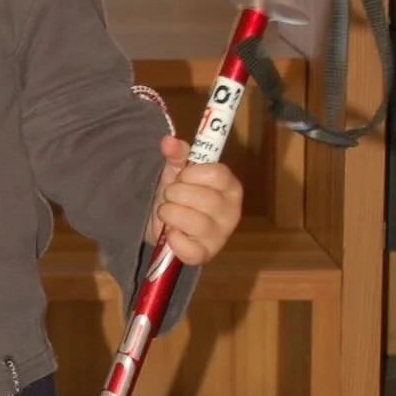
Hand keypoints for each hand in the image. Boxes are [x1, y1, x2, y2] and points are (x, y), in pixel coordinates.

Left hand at [146, 134, 241, 264]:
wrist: (163, 223)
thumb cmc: (178, 194)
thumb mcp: (177, 169)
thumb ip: (176, 153)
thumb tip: (168, 141)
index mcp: (230, 186)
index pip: (218, 174)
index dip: (192, 173)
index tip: (182, 176)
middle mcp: (232, 211)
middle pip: (205, 199)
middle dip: (177, 194)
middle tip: (170, 195)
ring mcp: (221, 235)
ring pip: (196, 223)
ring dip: (171, 214)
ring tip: (167, 212)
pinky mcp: (206, 254)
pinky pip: (191, 250)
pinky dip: (175, 240)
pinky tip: (171, 233)